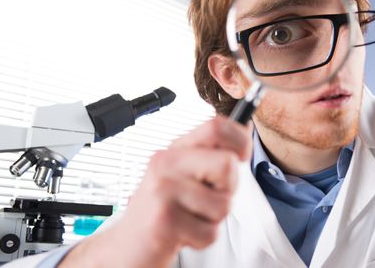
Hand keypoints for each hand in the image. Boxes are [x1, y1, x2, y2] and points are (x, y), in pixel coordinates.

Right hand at [59, 116, 251, 267]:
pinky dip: (202, 240)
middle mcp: (166, 164)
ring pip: (223, 204)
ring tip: (189, 218)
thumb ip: (211, 155)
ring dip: (213, 220)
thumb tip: (247, 128)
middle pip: (227, 165)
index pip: (216, 127)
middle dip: (228, 190)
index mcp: (176, 150)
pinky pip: (210, 232)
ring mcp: (163, 190)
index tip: (242, 157)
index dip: (240, 140)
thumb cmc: (164, 211)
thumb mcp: (185, 175)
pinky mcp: (164, 221)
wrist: (127, 247)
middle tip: (206, 200)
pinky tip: (182, 235)